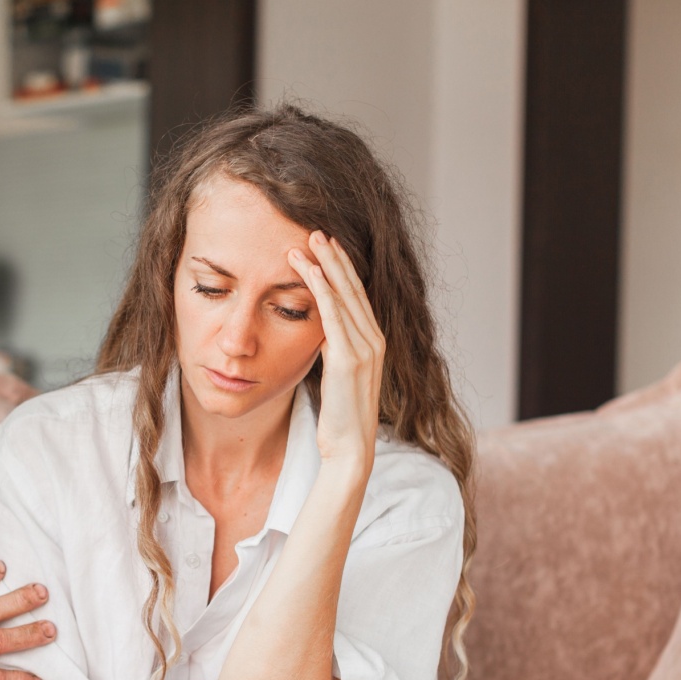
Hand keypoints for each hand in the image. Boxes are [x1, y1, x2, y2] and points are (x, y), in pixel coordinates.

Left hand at [286, 231, 386, 472]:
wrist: (350, 449)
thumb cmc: (340, 418)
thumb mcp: (337, 376)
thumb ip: (334, 350)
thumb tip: (322, 334)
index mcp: (374, 343)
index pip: (357, 297)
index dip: (343, 270)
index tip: (327, 247)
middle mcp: (375, 340)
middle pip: (353, 288)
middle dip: (334, 257)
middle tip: (317, 230)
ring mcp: (366, 348)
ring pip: (343, 295)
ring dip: (324, 265)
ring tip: (306, 241)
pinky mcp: (349, 358)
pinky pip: (332, 314)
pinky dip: (319, 288)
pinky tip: (306, 269)